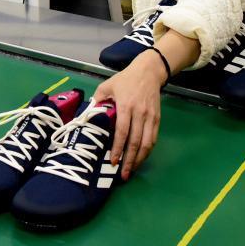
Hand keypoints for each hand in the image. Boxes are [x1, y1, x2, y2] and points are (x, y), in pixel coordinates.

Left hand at [92, 51, 164, 179]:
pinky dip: (147, 151)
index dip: (118, 148)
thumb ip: (97, 99)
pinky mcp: (157, 119)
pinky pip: (153, 138)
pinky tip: (140, 158)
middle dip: (129, 160)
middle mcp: (139, 113)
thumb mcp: (107, 85)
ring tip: (131, 170)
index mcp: (126, 106)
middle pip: (135, 141)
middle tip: (122, 174)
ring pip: (146, 143)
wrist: (149, 72)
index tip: (113, 160)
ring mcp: (150, 117)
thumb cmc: (125, 79)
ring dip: (139, 159)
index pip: (122, 131)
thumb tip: (87, 115)